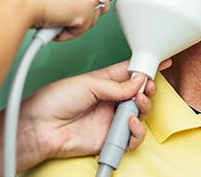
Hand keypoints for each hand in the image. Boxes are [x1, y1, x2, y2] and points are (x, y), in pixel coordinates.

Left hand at [0, 60, 170, 174]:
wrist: (39, 128)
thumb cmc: (53, 101)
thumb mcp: (87, 84)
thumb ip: (115, 85)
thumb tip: (138, 81)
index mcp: (104, 82)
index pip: (130, 72)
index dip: (146, 67)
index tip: (161, 61)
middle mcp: (110, 100)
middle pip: (139, 94)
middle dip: (148, 89)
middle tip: (147, 86)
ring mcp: (110, 119)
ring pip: (140, 114)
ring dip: (144, 107)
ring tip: (137, 103)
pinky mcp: (109, 138)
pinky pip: (132, 137)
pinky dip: (136, 130)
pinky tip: (129, 121)